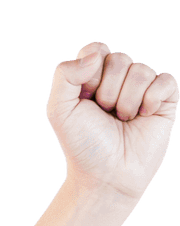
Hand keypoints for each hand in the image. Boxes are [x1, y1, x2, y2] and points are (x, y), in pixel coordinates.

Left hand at [47, 42, 177, 205]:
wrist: (106, 176)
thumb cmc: (83, 146)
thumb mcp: (59, 111)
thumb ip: (65, 75)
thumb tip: (97, 53)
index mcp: (92, 78)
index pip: (96, 50)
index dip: (91, 73)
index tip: (86, 100)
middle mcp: (118, 80)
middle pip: (119, 59)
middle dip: (108, 92)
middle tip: (105, 115)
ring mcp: (142, 89)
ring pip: (141, 71)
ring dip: (127, 101)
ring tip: (122, 121)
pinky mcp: (164, 100)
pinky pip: (165, 80)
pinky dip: (151, 100)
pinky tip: (143, 117)